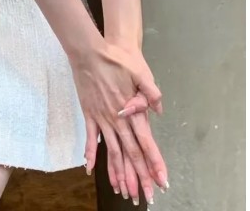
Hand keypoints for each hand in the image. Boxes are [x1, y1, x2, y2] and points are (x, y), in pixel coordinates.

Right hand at [74, 42, 164, 189]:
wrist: (88, 52)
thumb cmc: (115, 59)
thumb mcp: (139, 71)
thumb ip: (151, 91)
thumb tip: (158, 109)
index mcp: (131, 110)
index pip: (145, 142)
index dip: (154, 163)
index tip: (161, 181)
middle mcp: (117, 119)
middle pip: (130, 153)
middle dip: (139, 177)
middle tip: (146, 196)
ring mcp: (101, 118)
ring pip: (112, 152)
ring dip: (118, 174)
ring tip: (124, 192)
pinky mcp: (89, 114)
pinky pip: (91, 138)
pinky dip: (91, 155)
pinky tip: (90, 169)